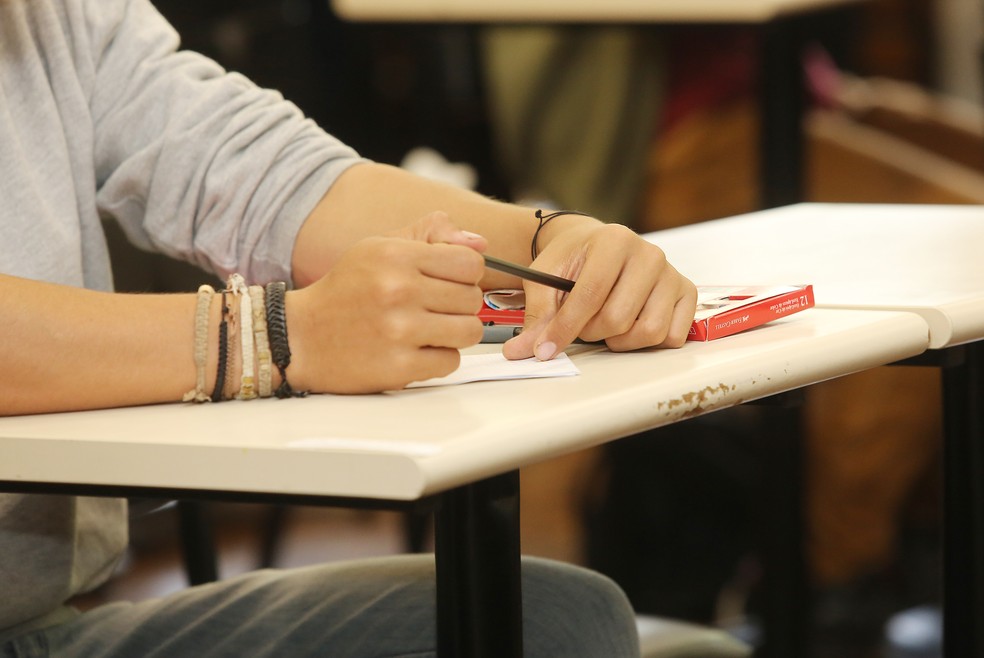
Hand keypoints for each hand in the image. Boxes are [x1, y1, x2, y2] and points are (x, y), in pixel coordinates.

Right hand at [286, 212, 486, 392]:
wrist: (301, 337)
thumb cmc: (345, 291)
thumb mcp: (379, 247)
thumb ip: (431, 236)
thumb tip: (480, 243)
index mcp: (395, 255)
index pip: (470, 263)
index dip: (466, 274)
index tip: (449, 281)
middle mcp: (398, 290)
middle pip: (472, 299)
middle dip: (459, 305)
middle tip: (433, 308)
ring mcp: (399, 331)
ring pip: (470, 331)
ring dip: (455, 333)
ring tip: (431, 330)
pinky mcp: (399, 367)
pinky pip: (451, 362)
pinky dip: (439, 359)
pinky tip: (416, 350)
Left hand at [502, 221, 696, 359]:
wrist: (595, 244)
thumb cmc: (571, 260)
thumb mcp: (545, 279)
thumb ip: (537, 317)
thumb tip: (520, 353)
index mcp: (613, 241)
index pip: (590, 295)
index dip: (564, 329)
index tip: (545, 350)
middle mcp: (649, 254)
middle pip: (618, 318)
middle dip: (591, 332)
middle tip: (582, 324)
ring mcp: (672, 273)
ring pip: (649, 331)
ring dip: (620, 340)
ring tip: (606, 324)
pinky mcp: (687, 293)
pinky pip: (671, 335)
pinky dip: (647, 341)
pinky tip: (630, 325)